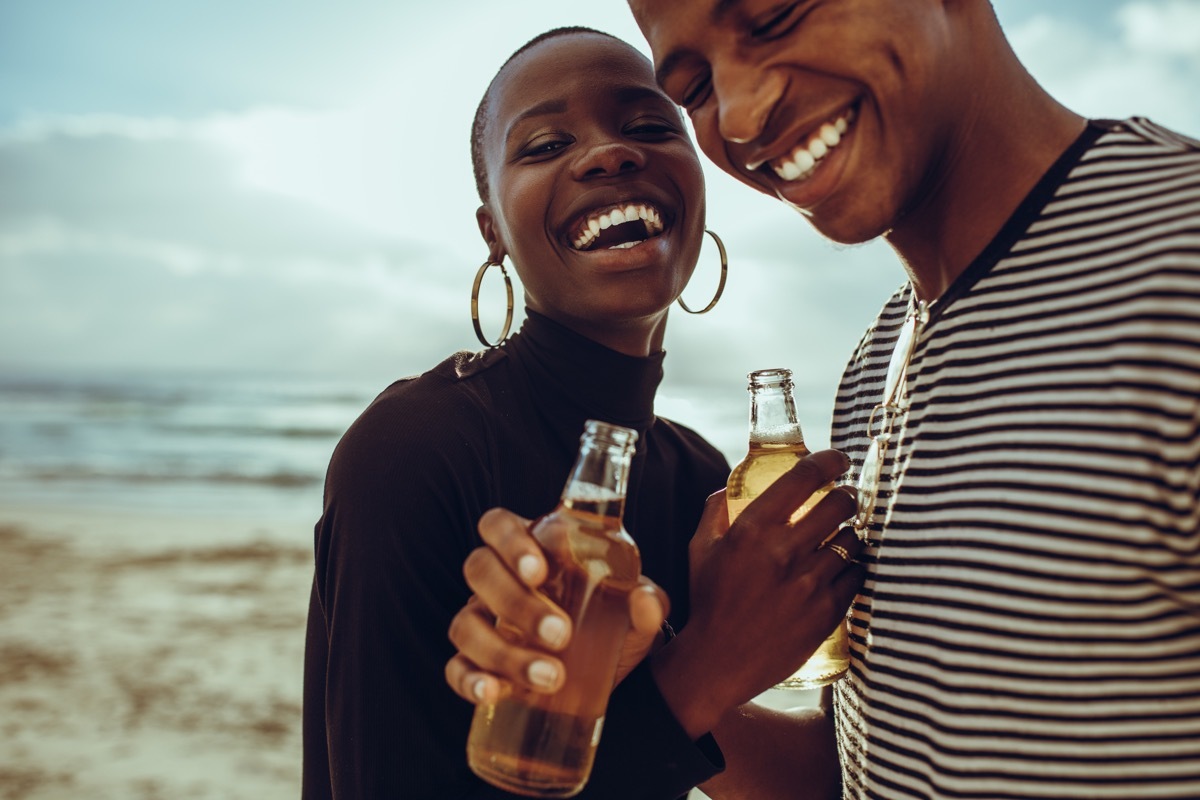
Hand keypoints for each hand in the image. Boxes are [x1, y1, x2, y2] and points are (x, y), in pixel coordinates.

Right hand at [445, 507, 669, 704]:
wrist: (608, 675)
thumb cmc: (614, 623)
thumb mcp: (636, 612)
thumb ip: (648, 603)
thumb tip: (643, 601)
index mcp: (532, 549)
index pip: (499, 525)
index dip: (509, 542)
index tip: (540, 571)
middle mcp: (499, 580)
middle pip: (479, 570)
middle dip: (515, 602)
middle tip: (560, 634)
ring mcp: (482, 622)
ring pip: (466, 624)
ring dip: (502, 651)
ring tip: (551, 677)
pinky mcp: (477, 664)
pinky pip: (455, 668)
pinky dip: (470, 681)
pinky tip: (495, 693)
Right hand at [651, 449, 864, 738]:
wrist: (718, 662)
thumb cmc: (709, 602)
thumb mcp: (700, 549)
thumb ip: (715, 511)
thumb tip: (729, 485)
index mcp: (752, 529)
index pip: (804, 477)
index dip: (828, 460)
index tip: (837, 459)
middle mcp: (784, 552)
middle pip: (840, 505)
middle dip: (845, 498)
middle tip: (841, 502)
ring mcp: (809, 583)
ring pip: (852, 540)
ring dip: (848, 536)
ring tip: (837, 541)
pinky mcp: (827, 611)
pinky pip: (856, 575)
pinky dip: (850, 569)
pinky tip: (838, 571)